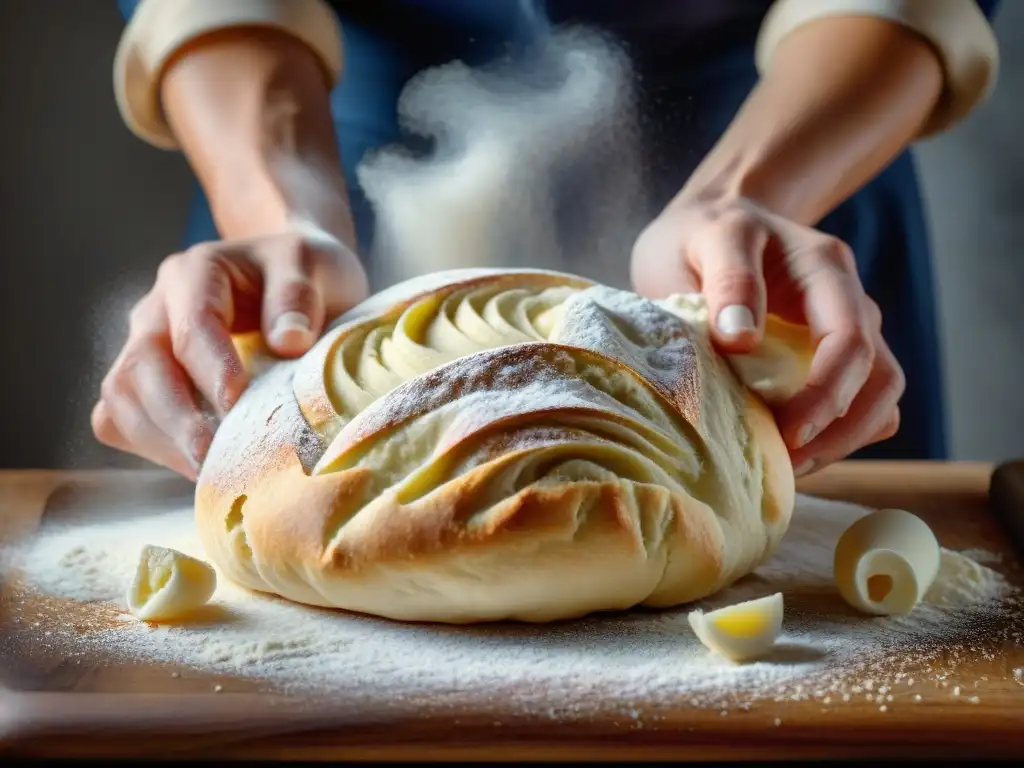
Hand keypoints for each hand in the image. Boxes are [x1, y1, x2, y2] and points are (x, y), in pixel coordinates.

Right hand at [91, 229, 367, 479]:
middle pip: (141, 367)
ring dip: (159, 440)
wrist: (298, 281)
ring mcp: (143, 347)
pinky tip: (195, 467)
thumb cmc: (305, 273)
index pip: (191, 326)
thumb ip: (299, 296)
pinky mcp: (144, 384)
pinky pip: (119, 420)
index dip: (211, 369)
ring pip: (120, 397)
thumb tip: (287, 342)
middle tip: (214, 458)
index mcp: (195, 273)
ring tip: (207, 473)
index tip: (237, 404)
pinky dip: (149, 448)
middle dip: (176, 419)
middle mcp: (157, 309)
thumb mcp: (314, 265)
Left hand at [631, 195, 904, 475]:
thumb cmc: (704, 235)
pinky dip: (834, 437)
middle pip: (880, 379)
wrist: (709, 226)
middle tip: (786, 464)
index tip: (787, 434)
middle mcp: (849, 302)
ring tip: (787, 466)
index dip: (826, 394)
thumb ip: (727, 280)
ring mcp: (847, 333)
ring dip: (841, 441)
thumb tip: (740, 338)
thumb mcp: (709, 239)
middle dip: (839, 431)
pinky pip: (857, 409)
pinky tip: (788, 452)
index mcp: (825, 268)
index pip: (849, 339)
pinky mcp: (832, 361)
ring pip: (879, 400)